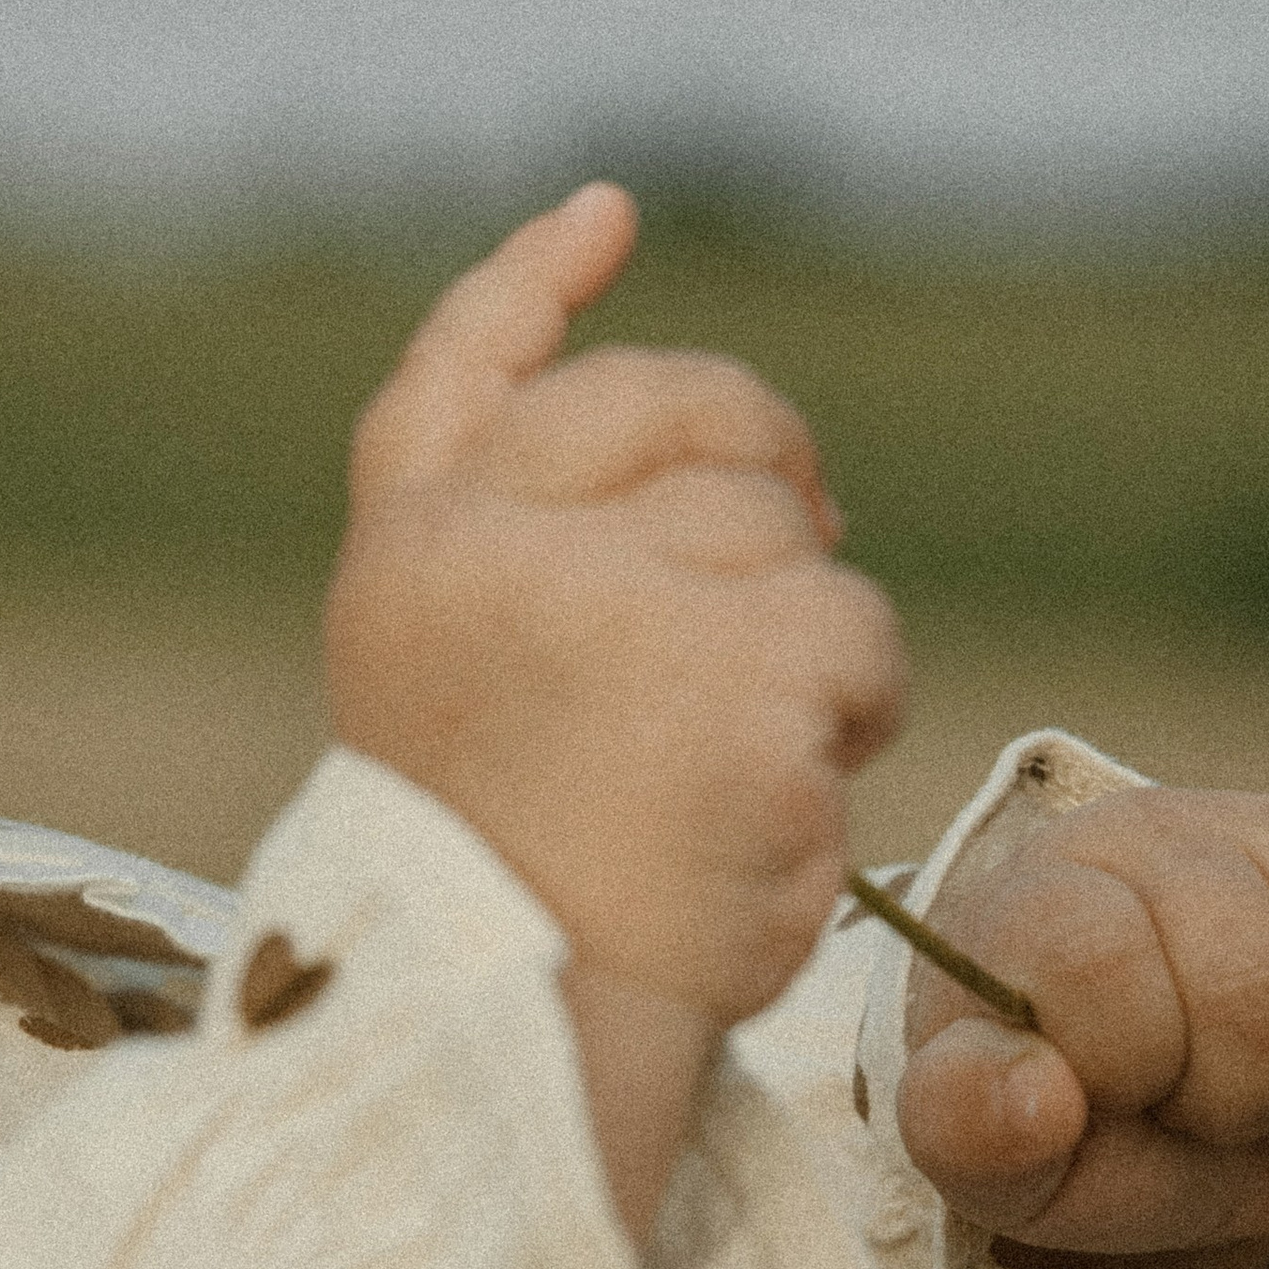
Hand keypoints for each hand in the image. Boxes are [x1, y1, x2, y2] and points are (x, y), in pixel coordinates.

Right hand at [325, 184, 905, 1028]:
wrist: (528, 1053)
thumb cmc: (509, 924)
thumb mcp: (459, 733)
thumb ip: (529, 589)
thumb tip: (747, 484)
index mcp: (409, 567)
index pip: (470, 377)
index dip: (537, 286)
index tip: (610, 215)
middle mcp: (500, 551)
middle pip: (687, 426)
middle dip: (767, 486)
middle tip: (795, 575)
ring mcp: (620, 601)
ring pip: (792, 541)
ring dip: (812, 646)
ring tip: (741, 775)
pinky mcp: (738, 676)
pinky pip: (859, 640)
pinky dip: (855, 721)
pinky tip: (784, 806)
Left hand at [896, 787, 1268, 1268]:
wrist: (1164, 1099)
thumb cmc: (1067, 1121)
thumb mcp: (986, 1155)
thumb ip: (967, 1128)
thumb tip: (1035, 1095)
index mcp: (1048, 892)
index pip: (1104, 962)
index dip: (1131, 1066)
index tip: (1116, 1094)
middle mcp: (1177, 833)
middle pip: (1254, 982)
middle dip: (1234, 1098)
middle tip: (1202, 1110)